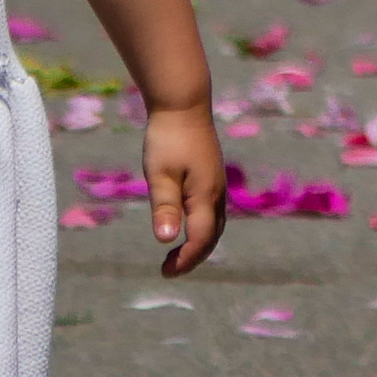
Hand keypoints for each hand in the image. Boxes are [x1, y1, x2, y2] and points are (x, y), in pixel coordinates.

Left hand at [142, 101, 226, 275]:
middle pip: (212, 236)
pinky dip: (203, 228)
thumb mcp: (160, 174)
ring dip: (200, 244)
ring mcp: (217, 184)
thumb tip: (166, 240)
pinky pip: (213, 212)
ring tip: (178, 255)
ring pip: (215, 224)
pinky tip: (187, 226)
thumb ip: (164, 207)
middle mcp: (217, 194)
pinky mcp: (212, 176)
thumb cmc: (168, 138)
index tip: (165, 272)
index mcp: (205, 196)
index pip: (200, 239)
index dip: (185, 260)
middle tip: (169, 270)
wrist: (183, 103)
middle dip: (193, 257)